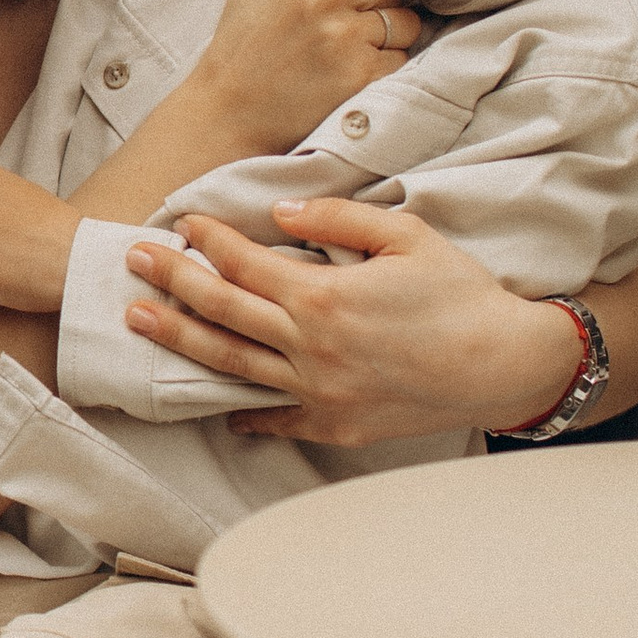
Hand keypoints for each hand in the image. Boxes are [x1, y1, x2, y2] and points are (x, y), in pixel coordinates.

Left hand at [123, 200, 585, 443]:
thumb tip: (282, 211)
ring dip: (180, 340)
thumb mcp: (408, 236)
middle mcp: (310, 347)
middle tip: (133, 262)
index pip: (244, 263)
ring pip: (230, 365)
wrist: (504, 366)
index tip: (183, 224)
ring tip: (139, 321)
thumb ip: (339, 219)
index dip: (208, 241)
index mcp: (324, 296)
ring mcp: (317, 392)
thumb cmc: (462, 296)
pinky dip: (241, 412)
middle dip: (171, 282)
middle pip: (221, 311)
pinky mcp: (332, 425)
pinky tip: (215, 404)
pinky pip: (272, 418)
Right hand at [196, 0, 425, 153]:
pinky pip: (402, 60)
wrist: (228, 109)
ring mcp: (346, 32)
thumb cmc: (246, 36)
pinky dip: (382, 71)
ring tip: (337, 51)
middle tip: (334, 28)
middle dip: (379, 4)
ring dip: (384, 40)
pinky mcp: (361, 73)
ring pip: (408, 22)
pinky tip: (342, 75)